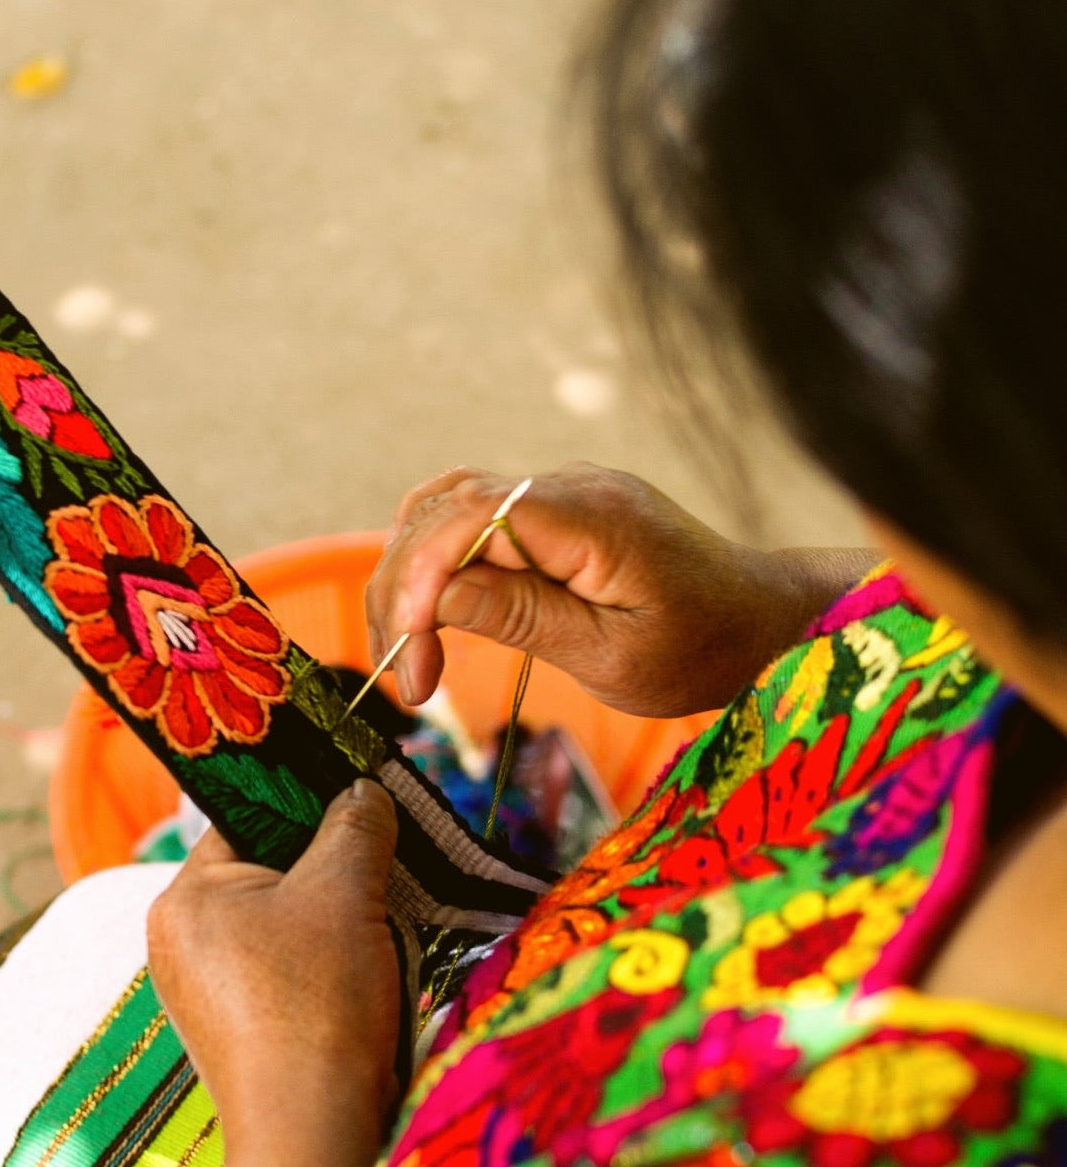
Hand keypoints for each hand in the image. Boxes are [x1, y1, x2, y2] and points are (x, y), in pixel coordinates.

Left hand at [147, 780, 399, 1151]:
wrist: (311, 1135)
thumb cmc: (316, 1002)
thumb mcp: (345, 891)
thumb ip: (355, 824)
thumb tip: (364, 790)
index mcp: (183, 897)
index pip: (247, 819)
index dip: (309, 803)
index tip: (364, 801)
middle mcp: (178, 942)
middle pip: (267, 872)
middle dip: (330, 867)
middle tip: (385, 862)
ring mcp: (203, 994)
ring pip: (281, 925)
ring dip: (335, 918)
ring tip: (382, 925)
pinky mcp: (235, 1034)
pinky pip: (284, 972)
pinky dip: (326, 965)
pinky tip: (365, 976)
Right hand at [368, 463, 873, 717]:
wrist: (761, 620)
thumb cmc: (701, 649)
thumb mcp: (614, 656)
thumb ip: (524, 618)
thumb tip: (438, 597)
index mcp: (591, 518)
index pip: (471, 516)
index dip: (421, 576)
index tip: (411, 649)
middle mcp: (567, 488)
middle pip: (443, 510)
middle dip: (405, 591)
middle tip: (406, 677)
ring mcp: (558, 493)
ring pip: (445, 511)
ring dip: (411, 579)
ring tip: (408, 653)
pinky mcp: (552, 512)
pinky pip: (471, 522)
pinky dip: (437, 568)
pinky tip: (433, 620)